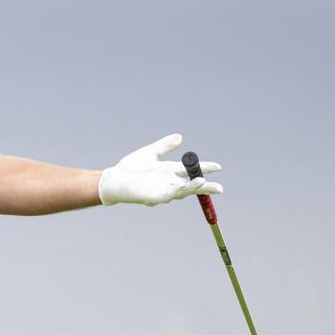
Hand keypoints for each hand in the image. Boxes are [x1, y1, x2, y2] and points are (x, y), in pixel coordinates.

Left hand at [98, 134, 222, 206]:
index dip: (205, 169)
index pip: (192, 170)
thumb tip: (180, 137)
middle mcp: (170, 182)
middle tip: (220, 188)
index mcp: (170, 171)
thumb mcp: (151, 153)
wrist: (115, 178)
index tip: (218, 167)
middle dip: (205, 187)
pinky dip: (176, 191)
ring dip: (192, 188)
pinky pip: (168, 195)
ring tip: (203, 183)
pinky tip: (183, 188)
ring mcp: (163, 191)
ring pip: (182, 191)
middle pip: (192, 185)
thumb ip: (165, 146)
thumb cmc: (131, 168)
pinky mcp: (155, 197)